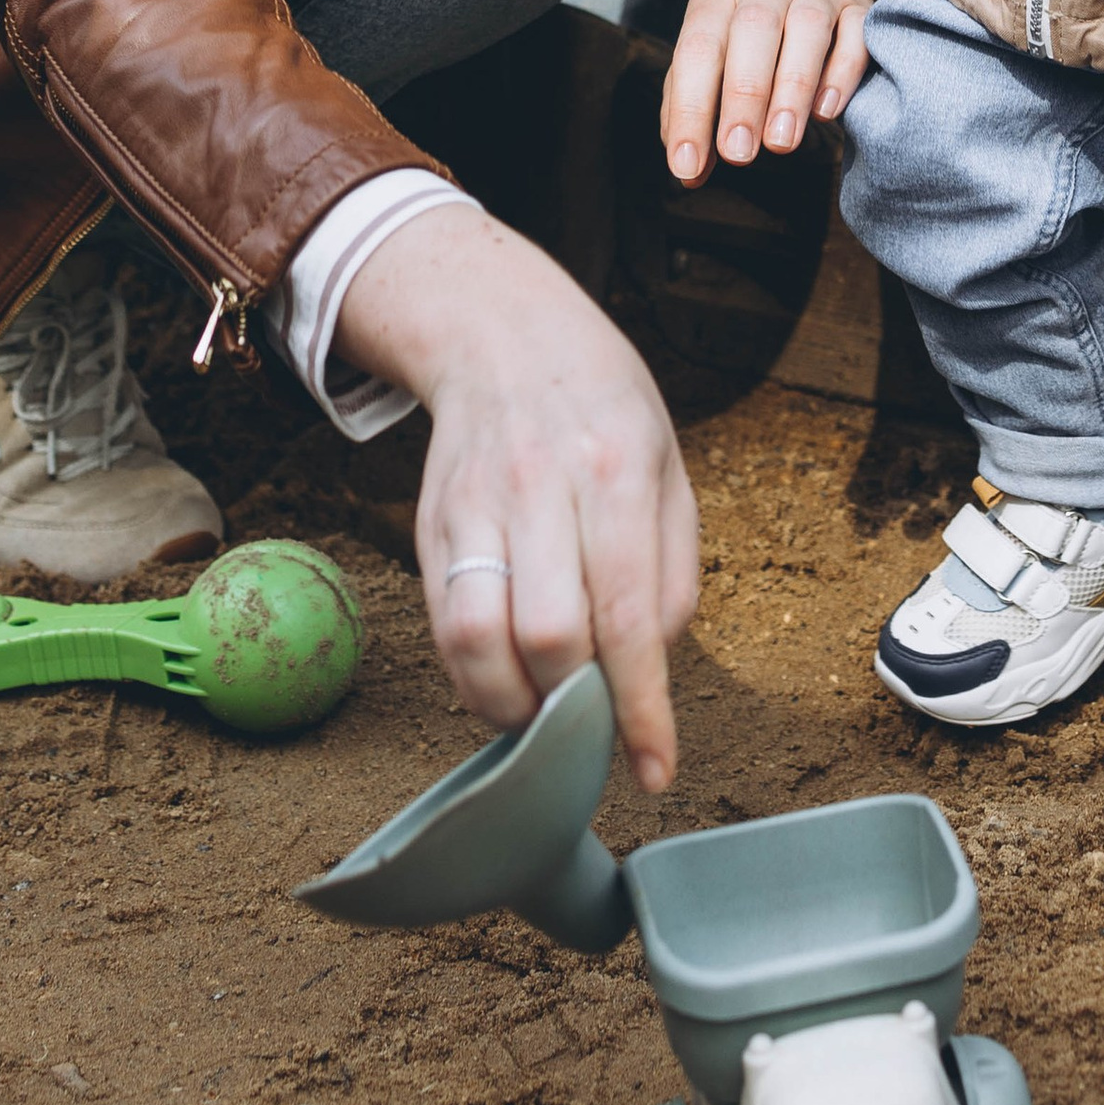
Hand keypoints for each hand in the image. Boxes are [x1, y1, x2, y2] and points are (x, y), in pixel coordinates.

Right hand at [337, 203, 699, 780]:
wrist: (503, 333)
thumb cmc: (603, 407)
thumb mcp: (669, 467)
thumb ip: (672, 571)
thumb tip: (649, 666)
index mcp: (617, 471)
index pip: (628, 616)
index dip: (640, 708)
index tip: (656, 771)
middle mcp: (540, 489)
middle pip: (547, 636)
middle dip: (575, 709)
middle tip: (598, 732)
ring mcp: (475, 508)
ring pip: (474, 639)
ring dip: (511, 707)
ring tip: (547, 719)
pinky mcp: (431, 528)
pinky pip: (441, 626)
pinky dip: (474, 679)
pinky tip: (508, 685)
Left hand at [661, 0, 879, 183]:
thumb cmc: (744, 28)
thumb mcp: (711, 51)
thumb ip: (693, 107)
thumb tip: (690, 173)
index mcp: (716, 0)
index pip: (696, 50)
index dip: (690, 109)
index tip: (687, 165)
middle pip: (752, 31)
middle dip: (744, 96)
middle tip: (738, 155)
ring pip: (807, 28)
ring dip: (793, 86)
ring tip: (781, 142)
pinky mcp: (858, 6)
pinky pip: (857, 31)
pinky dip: (843, 72)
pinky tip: (827, 112)